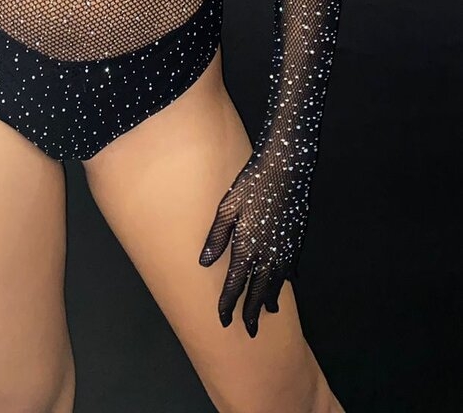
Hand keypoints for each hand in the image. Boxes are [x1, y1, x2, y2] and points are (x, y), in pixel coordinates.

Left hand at [198, 141, 310, 337]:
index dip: (228, 306)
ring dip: (271, 298)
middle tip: (250, 331)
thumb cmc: (252, 184)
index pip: (234, 286)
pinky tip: (286, 281)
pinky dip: (286, 279)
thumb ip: (216, 237)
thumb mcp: (228, 207)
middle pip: (259, 291)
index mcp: (247, 249)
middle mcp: (268, 255)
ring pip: (278, 282)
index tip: (223, 321)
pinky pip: (290, 267)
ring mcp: (285, 248)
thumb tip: (204, 262)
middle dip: (253, 312)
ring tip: (268, 310)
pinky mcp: (296, 239)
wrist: (286, 168)